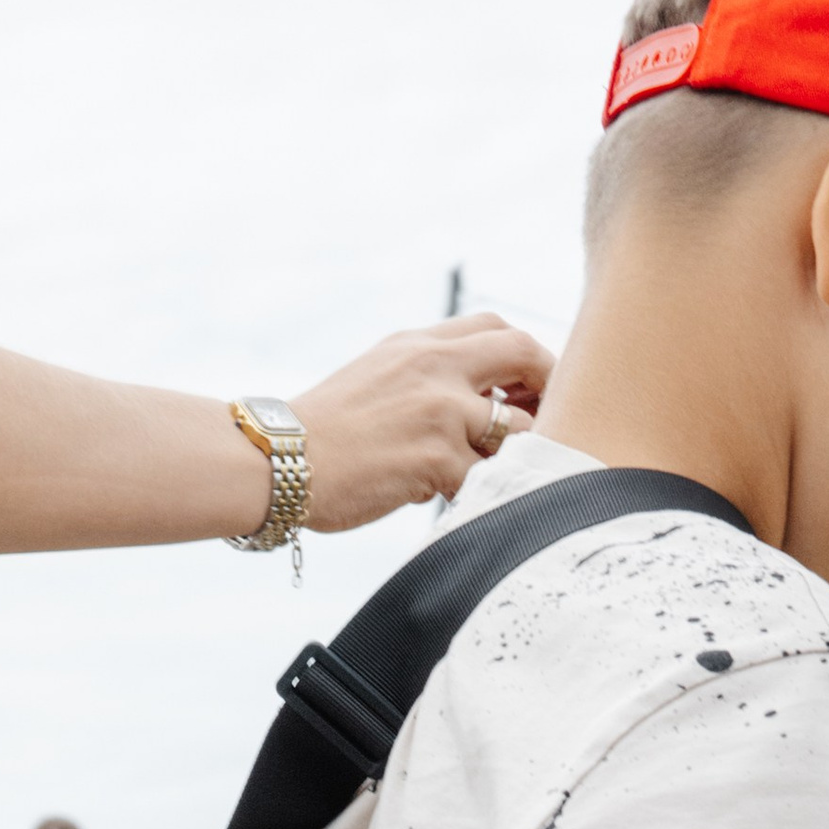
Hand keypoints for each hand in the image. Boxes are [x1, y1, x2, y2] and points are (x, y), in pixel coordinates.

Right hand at [291, 319, 550, 530]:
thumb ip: (424, 376)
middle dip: (547, 386)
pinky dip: (481, 493)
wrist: (279, 461)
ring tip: (494, 475)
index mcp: (419, 344)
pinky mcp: (438, 459)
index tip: (528, 388)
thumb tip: (472, 403)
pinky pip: (488, 478)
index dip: (524, 356)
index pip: (495, 328)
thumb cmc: (323, 433)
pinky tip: (454, 501)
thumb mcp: (375, 377)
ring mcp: (441, 411)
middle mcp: (436, 366)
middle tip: (549, 422)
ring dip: (515, 455)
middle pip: (522, 354)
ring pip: (517, 427)